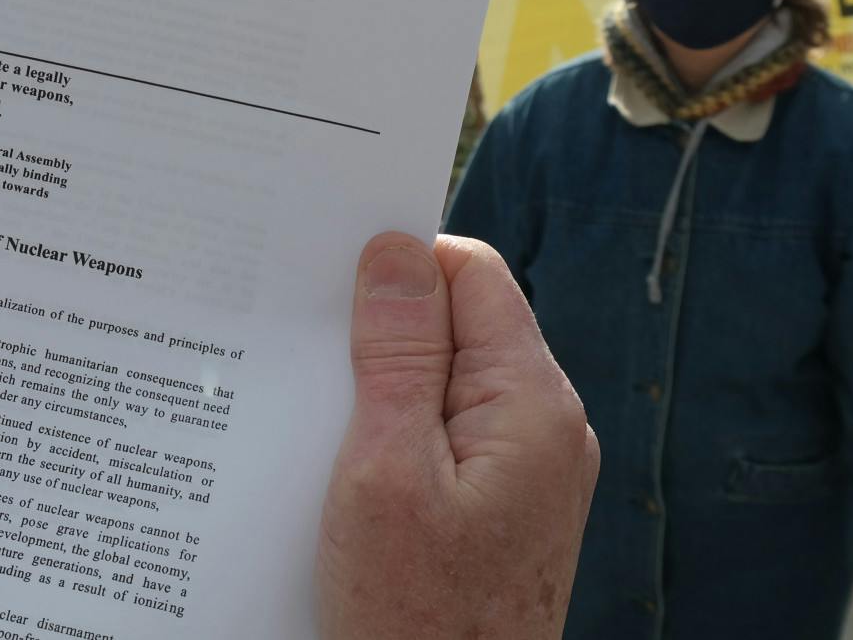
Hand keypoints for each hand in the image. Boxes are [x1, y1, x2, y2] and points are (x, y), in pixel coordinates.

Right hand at [317, 233, 597, 639]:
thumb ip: (397, 354)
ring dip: (381, 391)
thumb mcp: (384, 472)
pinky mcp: (503, 511)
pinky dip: (395, 438)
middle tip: (306, 359)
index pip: (472, 274)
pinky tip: (343, 470)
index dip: (399, 266)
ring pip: (447, 384)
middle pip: (459, 326)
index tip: (325, 282)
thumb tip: (396, 249)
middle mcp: (546, 429)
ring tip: (319, 428)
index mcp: (532, 405)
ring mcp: (529, 474)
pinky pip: (448, 438)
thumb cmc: (412, 620)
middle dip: (381, 332)